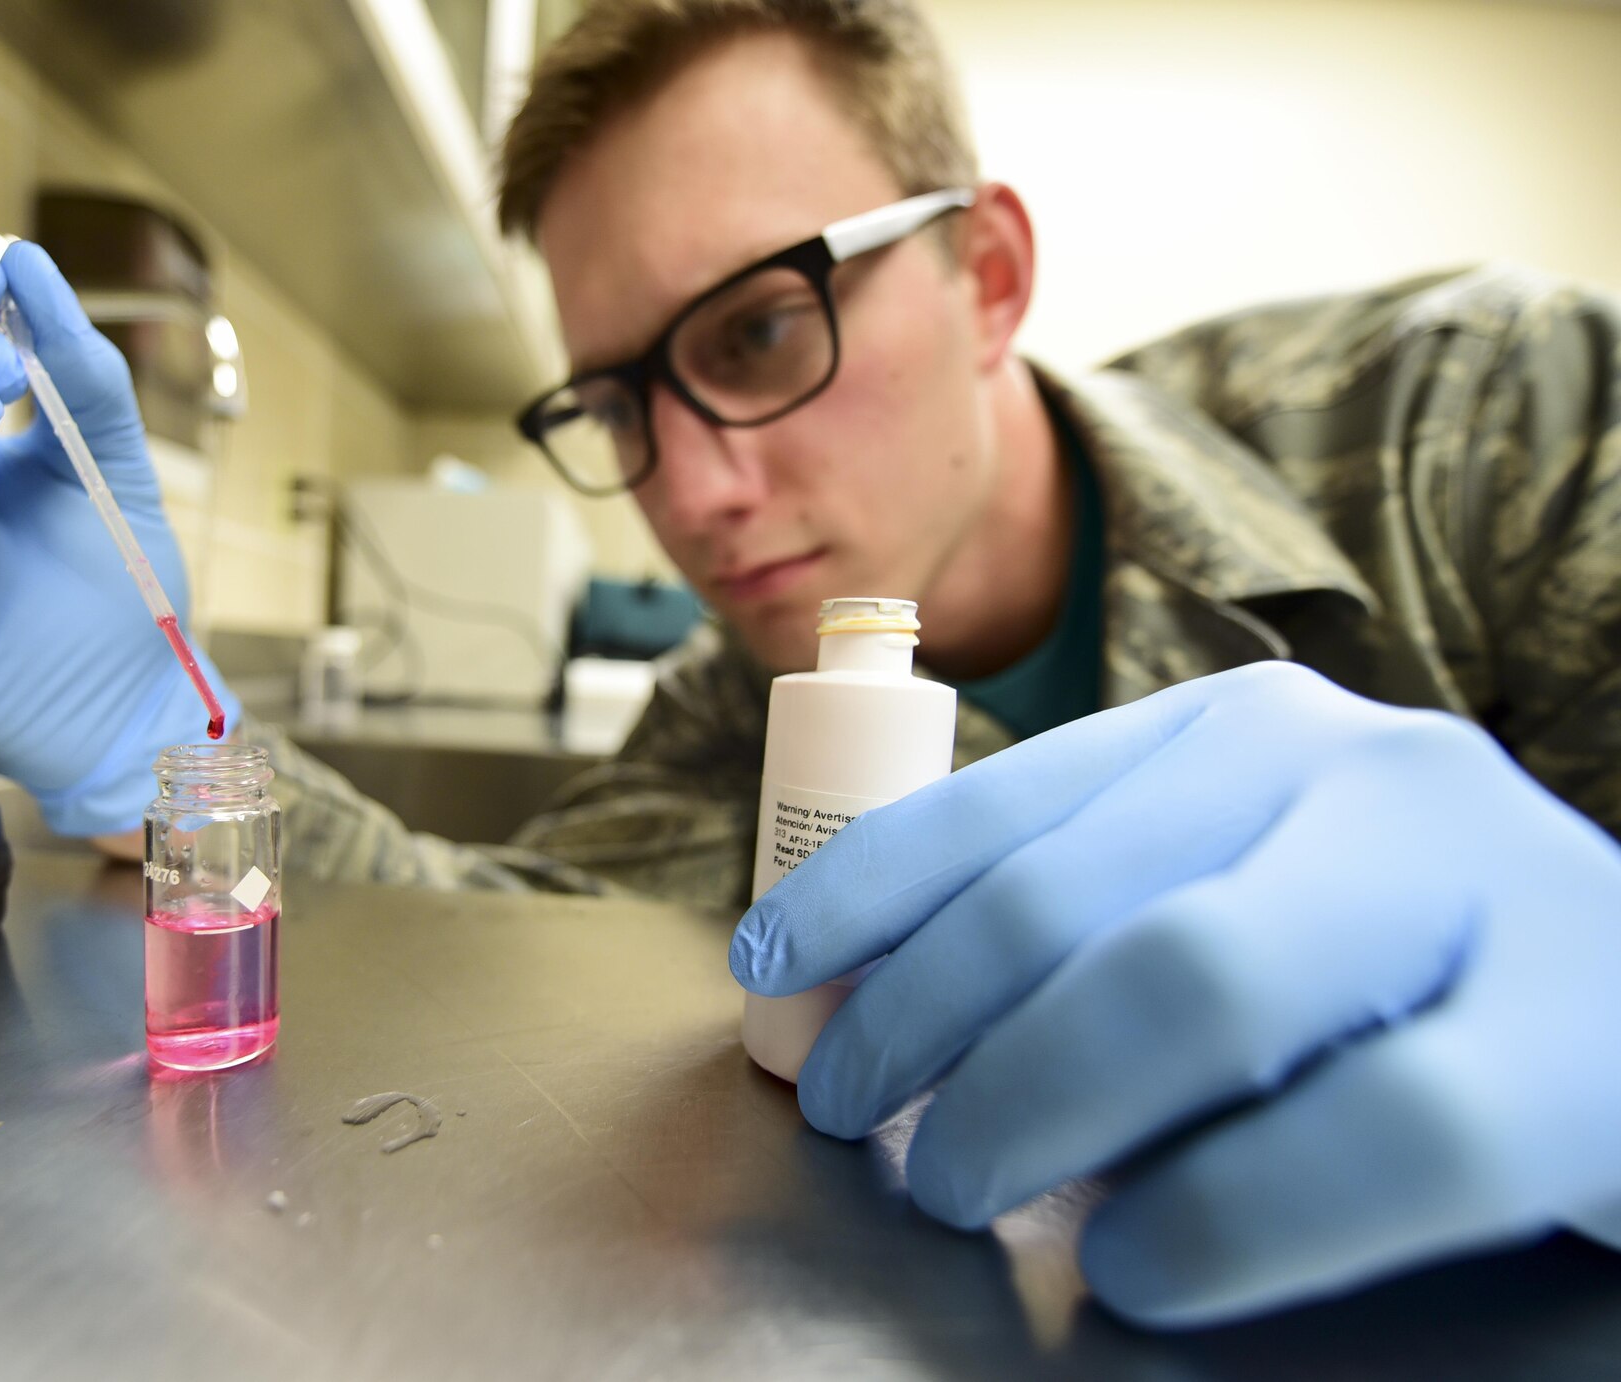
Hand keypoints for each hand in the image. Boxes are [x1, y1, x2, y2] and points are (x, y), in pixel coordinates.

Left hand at [730, 661, 1620, 1327]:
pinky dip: (1218, 1217)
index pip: (1007, 798)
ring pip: (1194, 989)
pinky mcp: (1587, 1052)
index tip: (766, 969)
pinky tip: (1138, 1256)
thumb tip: (857, 1000)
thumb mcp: (1240, 893)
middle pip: (1075, 904)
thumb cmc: (1402, 976)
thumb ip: (1089, 915)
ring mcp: (1488, 890)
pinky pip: (1368, 1141)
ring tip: (963, 1185)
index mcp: (1254, 730)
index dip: (863, 890)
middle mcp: (1365, 771)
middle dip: (924, 1026)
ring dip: (1032, 1105)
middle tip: (863, 1123)